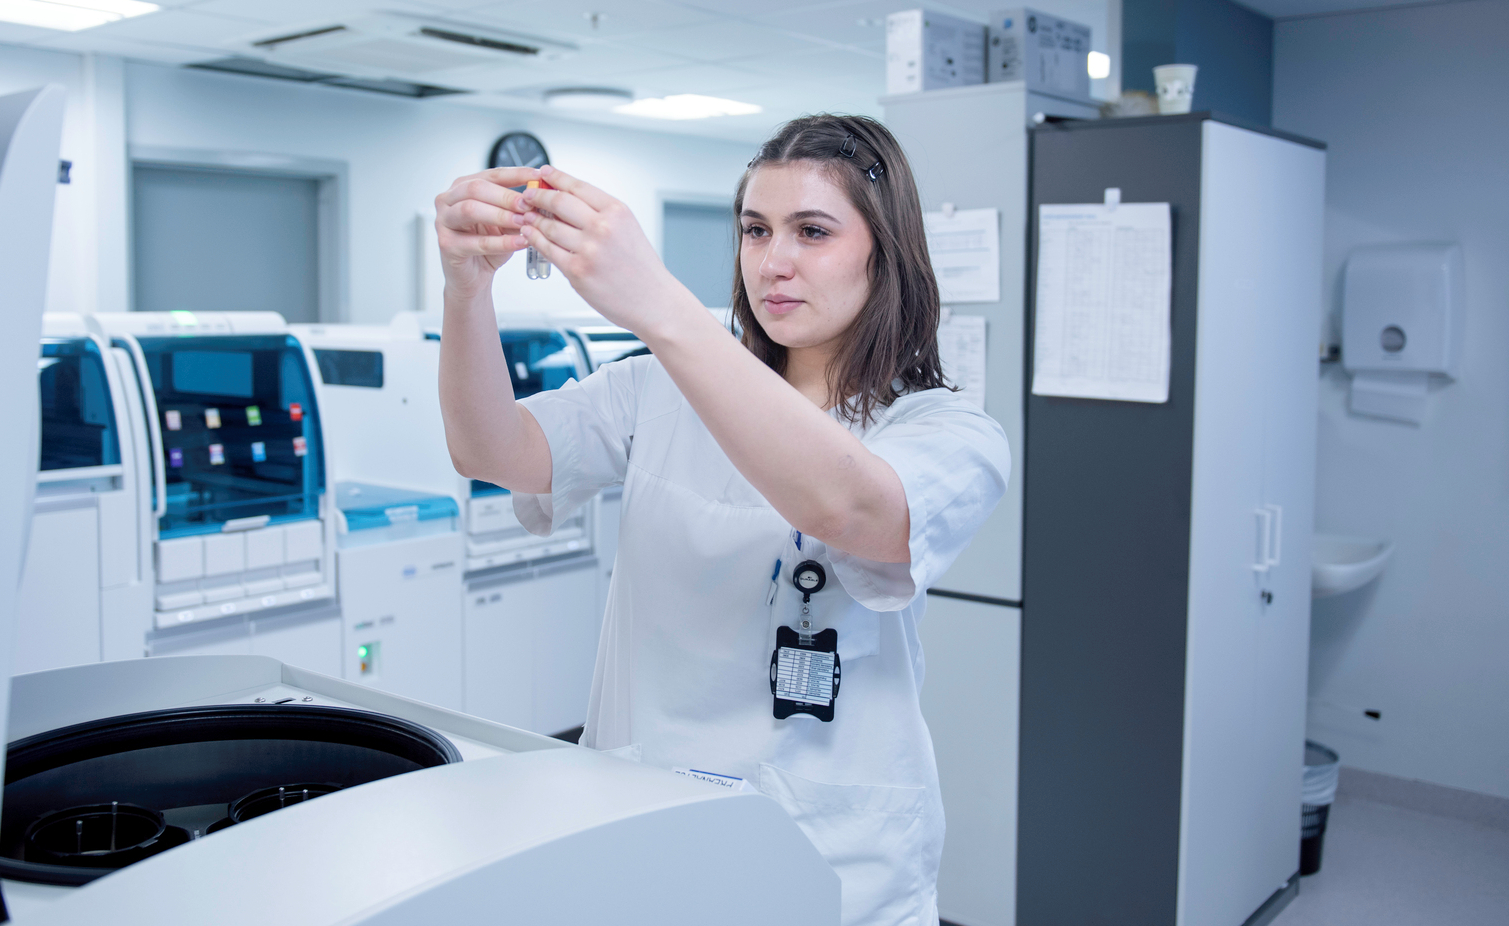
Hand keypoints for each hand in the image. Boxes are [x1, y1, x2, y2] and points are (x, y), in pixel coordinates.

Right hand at [434, 167, 539, 296]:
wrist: (474, 275)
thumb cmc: (487, 244)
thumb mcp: (507, 222)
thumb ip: (517, 208)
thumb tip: (538, 198)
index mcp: (462, 187)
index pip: (491, 175)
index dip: (515, 175)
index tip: (537, 176)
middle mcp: (448, 200)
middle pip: (477, 188)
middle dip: (506, 196)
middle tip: (528, 204)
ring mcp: (443, 221)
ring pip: (470, 210)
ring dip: (501, 215)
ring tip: (523, 222)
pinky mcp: (446, 244)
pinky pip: (476, 242)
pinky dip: (501, 242)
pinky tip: (519, 242)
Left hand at [517, 165, 703, 338]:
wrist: (653, 301)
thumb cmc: (641, 269)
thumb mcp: (628, 229)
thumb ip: (600, 214)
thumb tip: (566, 201)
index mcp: (617, 212)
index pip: (578, 186)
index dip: (556, 177)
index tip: (544, 173)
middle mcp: (603, 227)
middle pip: (559, 202)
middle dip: (538, 196)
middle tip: (529, 195)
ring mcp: (589, 250)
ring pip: (548, 226)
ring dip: (533, 219)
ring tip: (527, 217)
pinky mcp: (577, 271)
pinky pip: (548, 250)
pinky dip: (535, 240)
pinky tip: (530, 235)